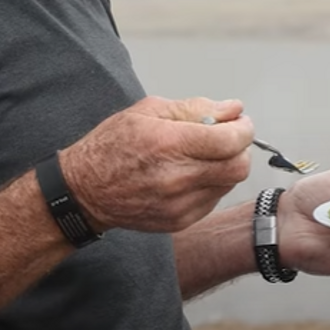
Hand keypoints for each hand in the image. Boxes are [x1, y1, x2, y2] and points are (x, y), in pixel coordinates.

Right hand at [60, 96, 253, 233]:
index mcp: (168, 143)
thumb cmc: (112, 145)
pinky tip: (190, 173)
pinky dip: (211, 183)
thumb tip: (233, 109)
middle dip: (240, 149)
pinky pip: (212, 199)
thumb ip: (196, 108)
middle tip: (227, 138)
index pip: (230, 141)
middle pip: (238, 167)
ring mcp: (179, 204)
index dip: (244, 129)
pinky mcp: (179, 221)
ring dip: (225, 166)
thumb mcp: (149, 111)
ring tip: (202, 155)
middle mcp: (177, 177)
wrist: (86, 190)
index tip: (240, 123)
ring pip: (229, 184)